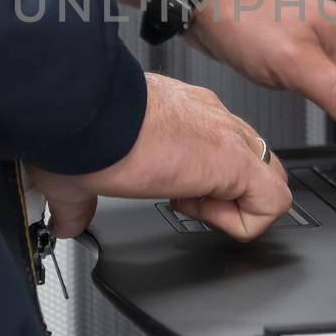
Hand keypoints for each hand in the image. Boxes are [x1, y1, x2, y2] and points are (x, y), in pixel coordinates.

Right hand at [31, 73, 292, 241]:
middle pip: (253, 161)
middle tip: (183, 203)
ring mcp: (227, 138)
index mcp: (181, 114)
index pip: (218, 147)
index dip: (199, 185)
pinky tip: (201, 213)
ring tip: (190, 208)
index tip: (168, 193)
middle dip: (225, 195)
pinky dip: (243, 222)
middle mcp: (210, 119)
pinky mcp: (234, 161)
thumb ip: (78, 202)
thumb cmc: (80, 130)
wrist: (84, 113)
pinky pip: (271, 202)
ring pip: (268, 179)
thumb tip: (64, 220)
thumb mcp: (81, 174)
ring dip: (233, 208)